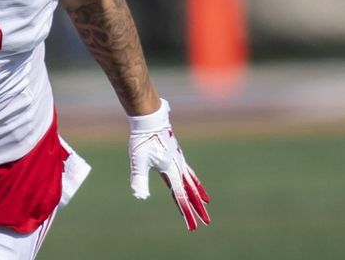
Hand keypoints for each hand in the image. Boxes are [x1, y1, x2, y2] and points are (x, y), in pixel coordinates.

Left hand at [128, 99, 210, 230]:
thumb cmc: (142, 139)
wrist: (149, 118)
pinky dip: (193, 179)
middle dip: (197, 207)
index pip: (180, 196)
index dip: (186, 213)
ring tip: (206, 202)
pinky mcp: (175, 153)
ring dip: (198, 193)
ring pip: (191, 180)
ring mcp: (178, 159)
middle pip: (190, 191)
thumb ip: (139, 179)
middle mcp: (178, 166)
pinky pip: (188, 170)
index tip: (193, 226)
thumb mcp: (138, 160)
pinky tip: (191, 179)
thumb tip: (139, 197)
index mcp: (171, 170)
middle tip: (206, 221)